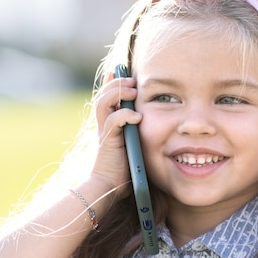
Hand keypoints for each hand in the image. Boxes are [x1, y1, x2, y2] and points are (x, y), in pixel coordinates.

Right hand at [91, 72, 141, 199]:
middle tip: (132, 79)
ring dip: (119, 93)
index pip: (107, 96)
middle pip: (103, 94)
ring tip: (133, 90)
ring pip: (104, 102)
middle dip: (117, 83)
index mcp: (109, 123)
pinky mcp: (107, 141)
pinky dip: (124, 115)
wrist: (110, 187)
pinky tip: (137, 116)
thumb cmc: (125, 170)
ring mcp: (104, 132)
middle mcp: (104, 124)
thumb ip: (139, 131)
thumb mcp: (134, 145)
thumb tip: (154, 122)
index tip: (119, 70)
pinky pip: (113, 121)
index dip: (111, 81)